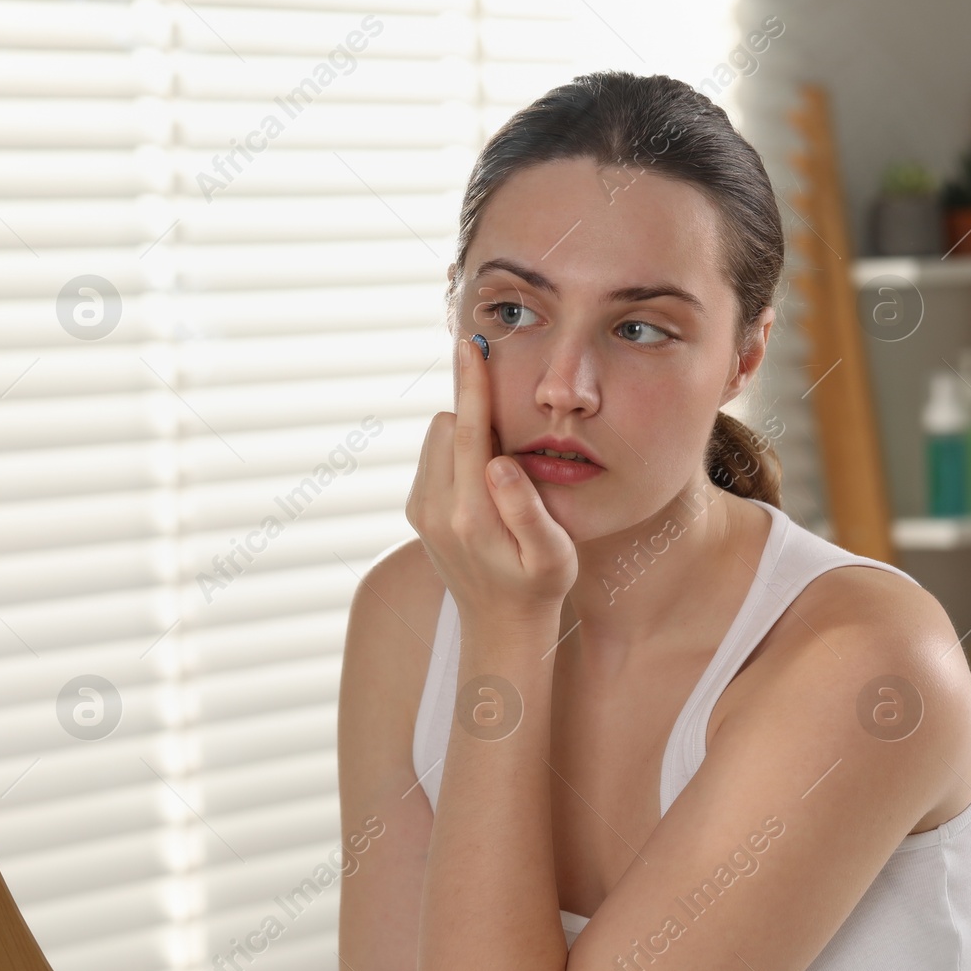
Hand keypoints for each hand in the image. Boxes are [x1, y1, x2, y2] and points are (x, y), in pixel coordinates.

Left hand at [405, 338, 575, 641]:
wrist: (499, 626)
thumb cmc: (538, 587)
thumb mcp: (553, 556)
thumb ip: (526, 509)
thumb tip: (499, 463)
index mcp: (470, 514)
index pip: (467, 431)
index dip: (471, 384)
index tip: (470, 344)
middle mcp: (435, 509)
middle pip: (447, 425)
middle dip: (476, 416)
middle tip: (513, 440)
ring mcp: (421, 510)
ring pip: (437, 439)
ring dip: (466, 437)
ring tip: (500, 469)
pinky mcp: (418, 511)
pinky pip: (434, 459)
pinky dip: (456, 455)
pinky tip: (483, 482)